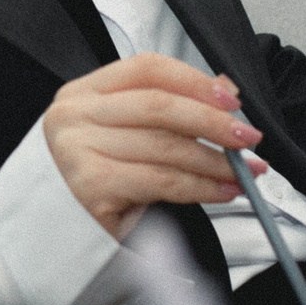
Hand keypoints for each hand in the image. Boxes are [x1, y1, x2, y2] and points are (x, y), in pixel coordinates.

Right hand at [42, 53, 267, 240]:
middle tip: (249, 137)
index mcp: (83, 93)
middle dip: (213, 122)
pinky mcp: (91, 187)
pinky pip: (163, 182)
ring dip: (216, 161)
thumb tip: (224, 89)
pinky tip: (223, 191)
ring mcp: (78, 150)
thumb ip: (168, 109)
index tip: (231, 100)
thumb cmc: (97, 181)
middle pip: (159, 106)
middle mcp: (74, 116)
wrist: (56, 235)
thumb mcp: (127, 137)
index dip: (194, 81)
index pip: (146, 69)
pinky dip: (202, 187)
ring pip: (166, 147)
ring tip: (245, 171)